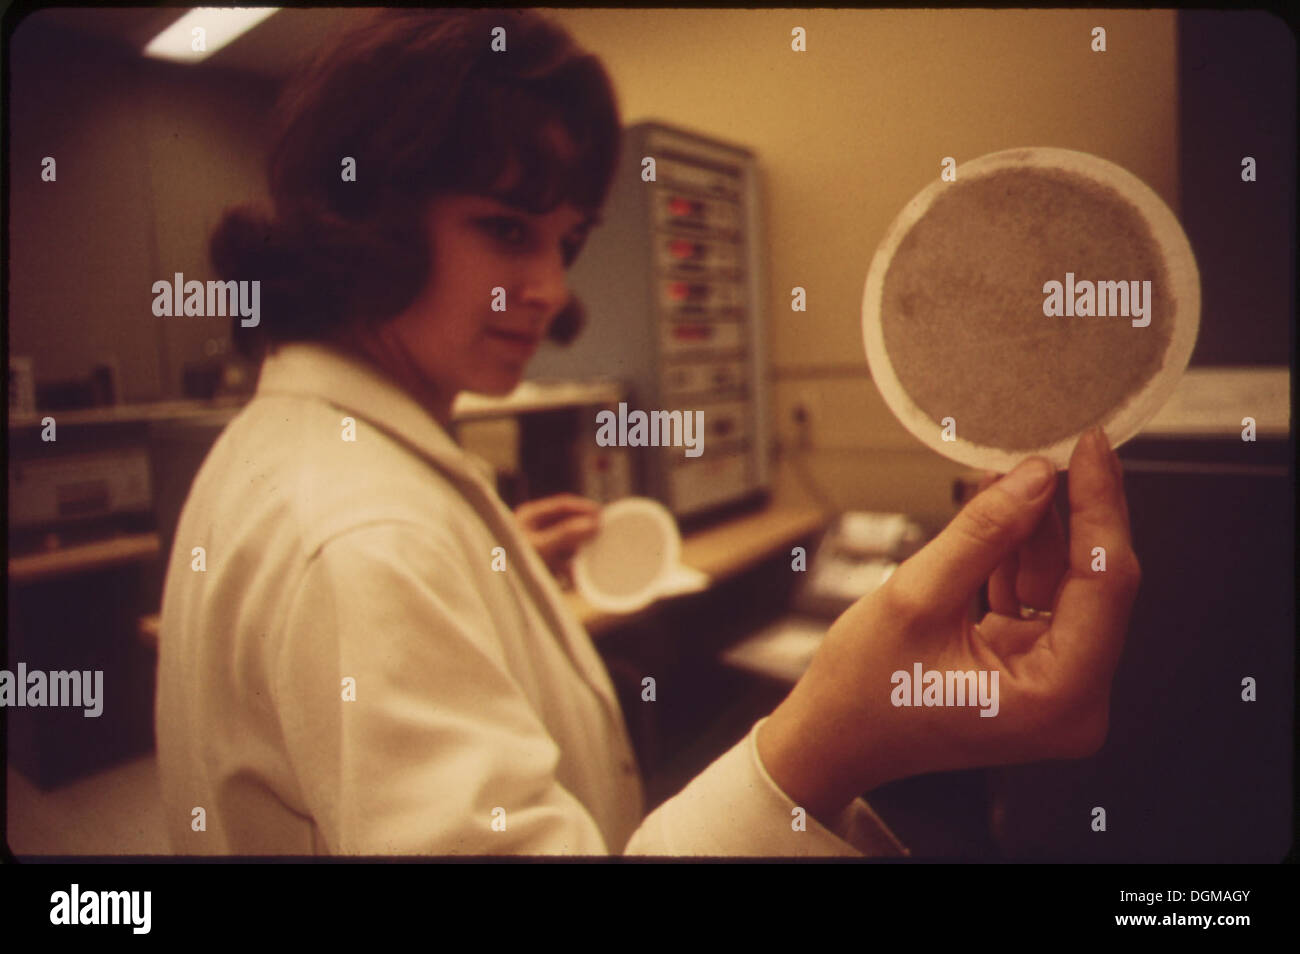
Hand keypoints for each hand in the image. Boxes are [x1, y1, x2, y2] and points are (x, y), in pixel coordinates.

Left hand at [513, 494, 601, 581]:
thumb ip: (566, 534)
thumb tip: (593, 523)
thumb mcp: (540, 546)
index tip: (603, 515)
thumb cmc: (509, 562)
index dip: (584, 508)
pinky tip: (580, 576)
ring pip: (565, 545)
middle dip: (585, 530)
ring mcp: (536, 549)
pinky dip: (572, 569)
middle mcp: (533, 530)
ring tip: (596, 556)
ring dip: (580, 551)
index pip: (563, 505)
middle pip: (566, 524)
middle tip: (605, 534)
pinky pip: (561, 565)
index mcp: (529, 517)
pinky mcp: (539, 568)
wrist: (495, 588)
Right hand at [759, 426, 1139, 821]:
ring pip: (1068, 586)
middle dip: (1067, 514)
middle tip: (1047, 450)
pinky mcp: (1035, 672)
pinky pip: (1043, 601)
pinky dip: (1020, 556)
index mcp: (1057, 699)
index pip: (1105, 583)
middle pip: (1094, 584)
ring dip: (1038, 529)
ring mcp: (1056, 689)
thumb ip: (982, 533)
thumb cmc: (861, 694)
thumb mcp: (916, 599)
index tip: (1091, 447)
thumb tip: (1035, 477)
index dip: (1101, 506)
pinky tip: (999, 511)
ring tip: (1007, 474)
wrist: (831, 740)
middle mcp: (1073, 703)